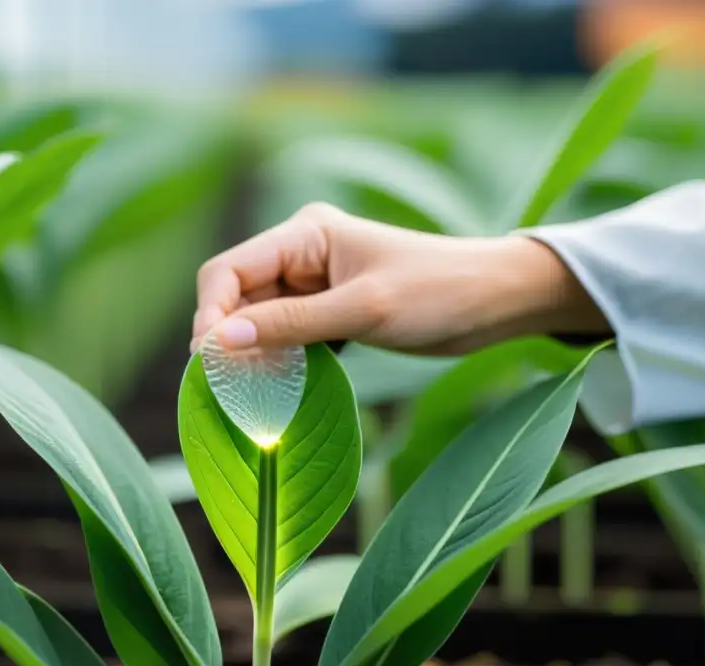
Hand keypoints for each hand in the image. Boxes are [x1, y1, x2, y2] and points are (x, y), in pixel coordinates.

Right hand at [191, 203, 608, 354]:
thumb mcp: (364, 310)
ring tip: (243, 392)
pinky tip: (272, 385)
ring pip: (258, 318)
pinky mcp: (329, 309)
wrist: (497, 301)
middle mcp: (302, 253)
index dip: (211, 313)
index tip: (207, 360)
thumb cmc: (440, 292)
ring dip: (250, 352)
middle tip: (221, 387)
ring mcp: (314, 282)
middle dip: (227, 337)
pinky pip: (285, 333)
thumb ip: (292, 324)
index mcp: (306, 233)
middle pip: (238, 295)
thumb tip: (221, 342)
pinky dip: (275, 358)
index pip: (230, 269)